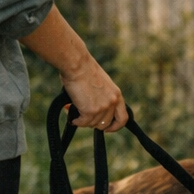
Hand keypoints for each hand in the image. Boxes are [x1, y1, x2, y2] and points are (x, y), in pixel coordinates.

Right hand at [19, 4, 127, 131]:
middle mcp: (112, 102)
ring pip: (92, 124)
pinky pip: (82, 123)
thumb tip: (91, 112)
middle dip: (93, 123)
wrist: (77, 64)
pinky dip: (75, 120)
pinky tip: (70, 113)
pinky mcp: (90, 111)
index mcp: (116, 95)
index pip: (123, 118)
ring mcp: (102, 107)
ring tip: (74, 110)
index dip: (115, 126)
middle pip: (104, 124)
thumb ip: (102, 98)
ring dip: (82, 120)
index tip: (107, 128)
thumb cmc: (84, 70)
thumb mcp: (101, 84)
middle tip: (83, 116)